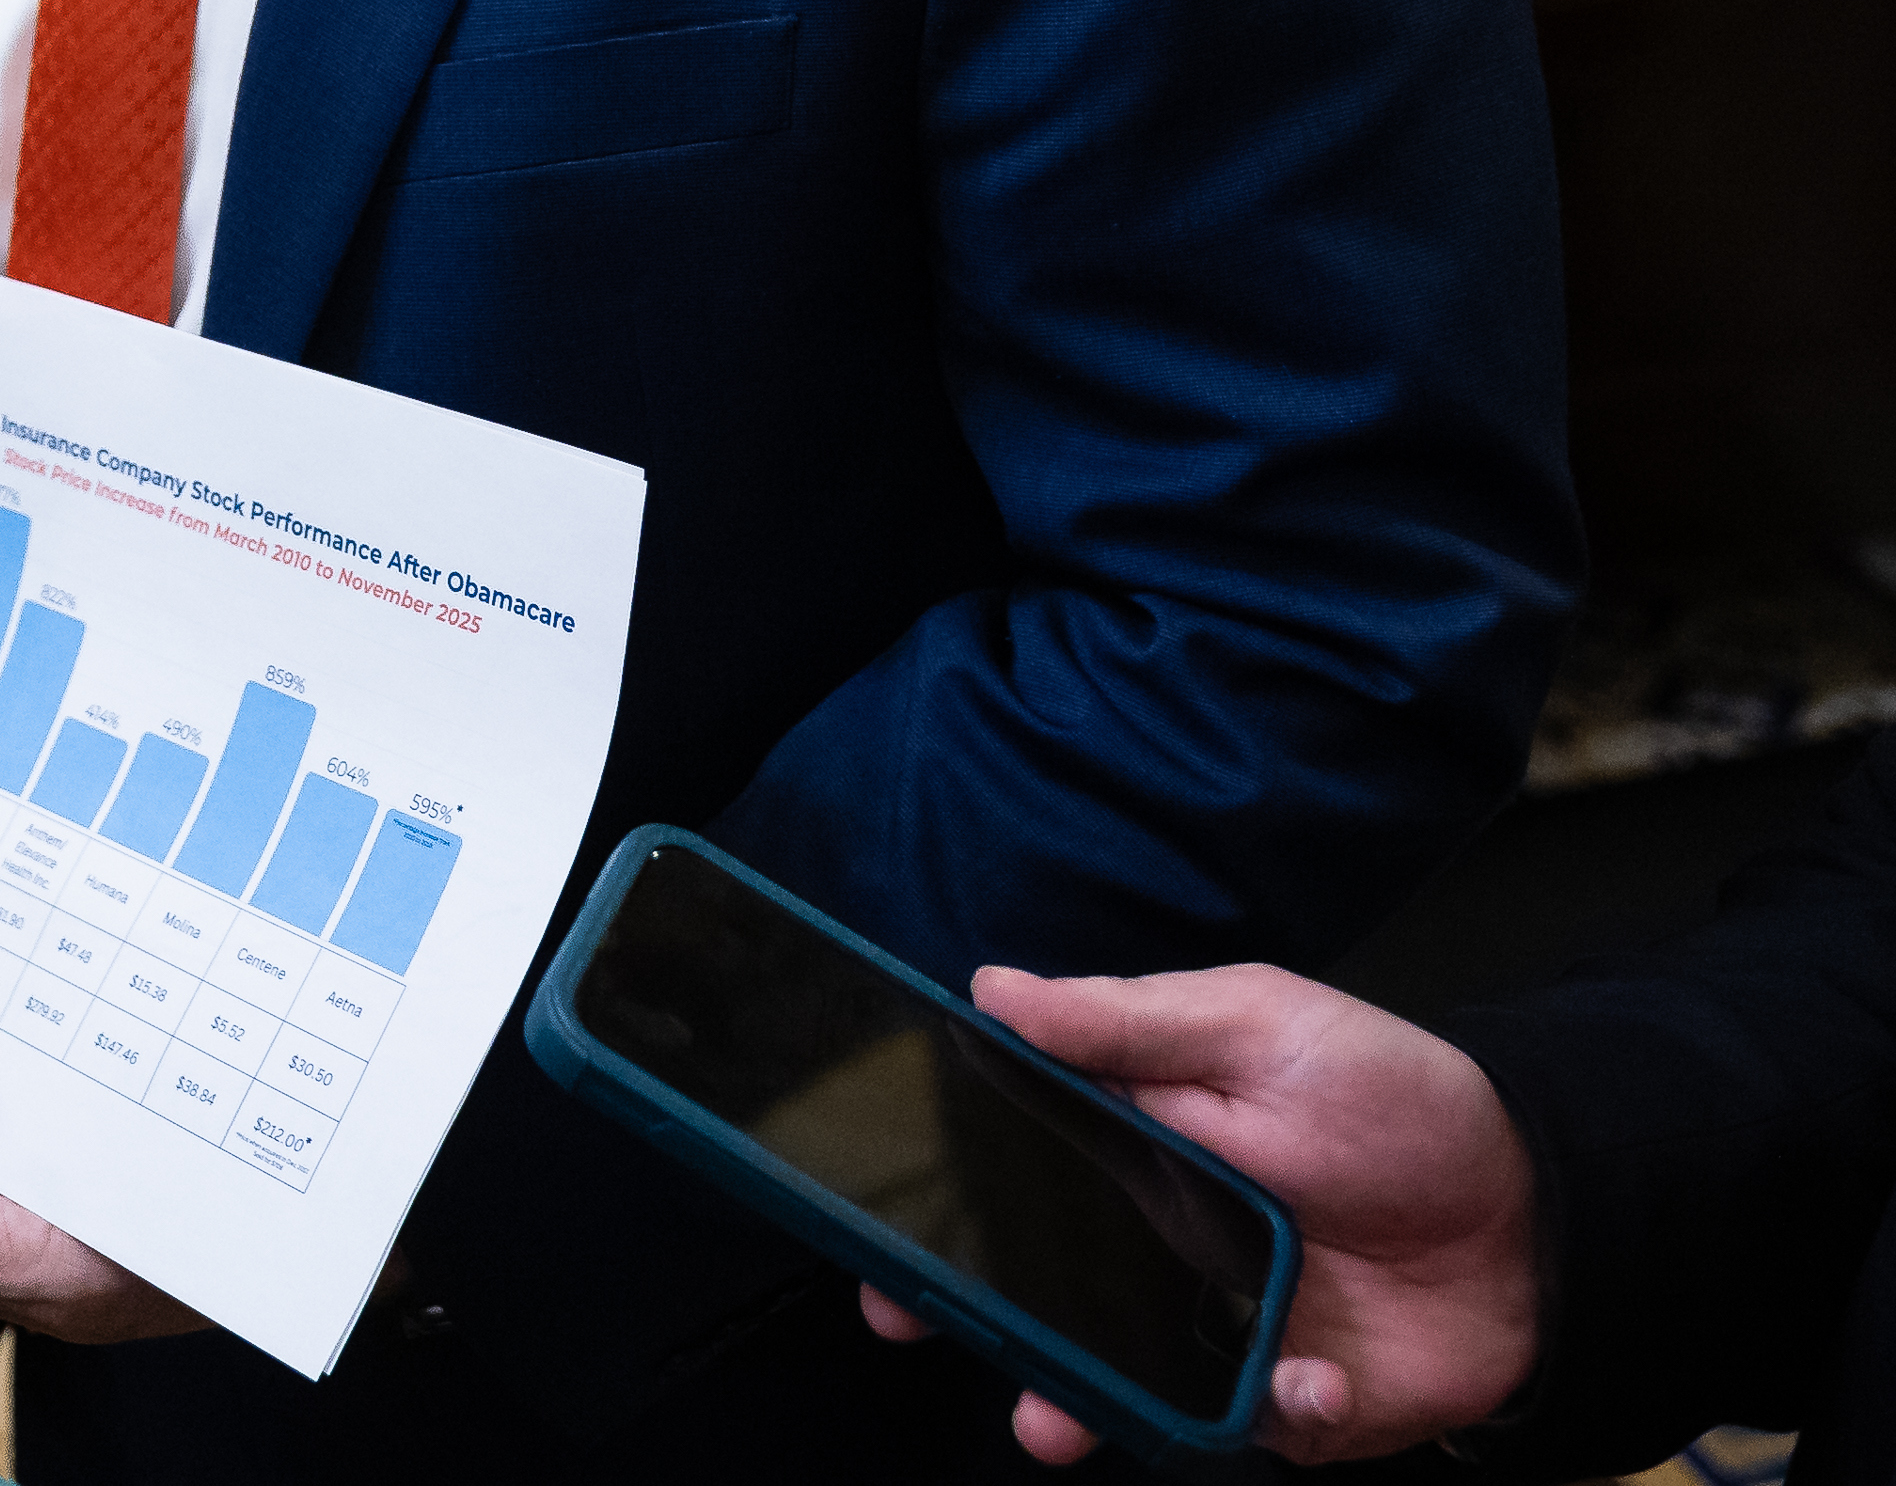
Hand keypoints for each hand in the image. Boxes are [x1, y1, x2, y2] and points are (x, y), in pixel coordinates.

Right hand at [850, 963, 1540, 1464]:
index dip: (933, 1200)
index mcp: (1137, 1149)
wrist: (1545, 1211)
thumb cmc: (1400, 1101)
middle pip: (1038, 1287)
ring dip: (1074, 1402)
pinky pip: (1250, 1424)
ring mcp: (1224, 1329)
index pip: (1010, 1175)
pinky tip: (1304, 1373)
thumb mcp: (1261, 1023)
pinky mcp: (1296, 1398)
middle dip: (966, 1315)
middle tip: (909, 1320)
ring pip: (1116, 1377)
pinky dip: (1271, 1411)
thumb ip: (1128, 1020)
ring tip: (1051, 1420)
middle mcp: (1161, 1246)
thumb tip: (992, 987)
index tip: (866, 1223)